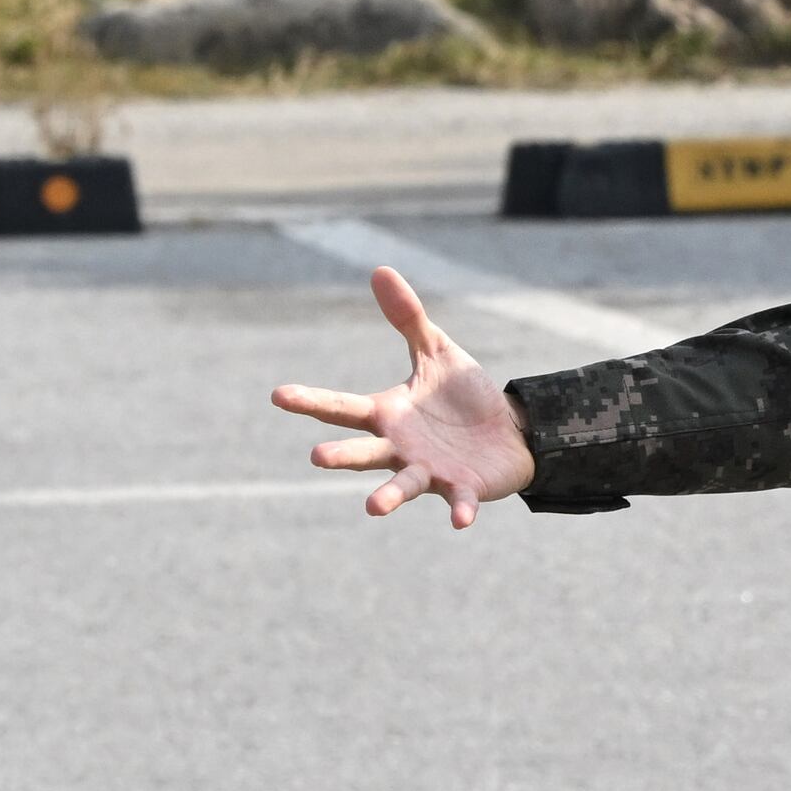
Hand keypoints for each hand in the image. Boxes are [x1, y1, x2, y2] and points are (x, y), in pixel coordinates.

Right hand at [272, 268, 532, 523]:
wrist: (511, 433)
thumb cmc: (465, 398)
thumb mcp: (438, 352)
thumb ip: (409, 319)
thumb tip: (380, 270)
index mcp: (389, 415)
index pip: (342, 406)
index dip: (311, 401)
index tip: (278, 395)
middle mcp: (401, 447)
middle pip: (365, 451)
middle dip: (343, 455)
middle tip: (317, 457)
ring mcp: (431, 471)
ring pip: (404, 484)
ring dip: (390, 496)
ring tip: (373, 507)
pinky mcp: (464, 488)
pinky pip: (459, 500)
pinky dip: (461, 509)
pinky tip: (460, 520)